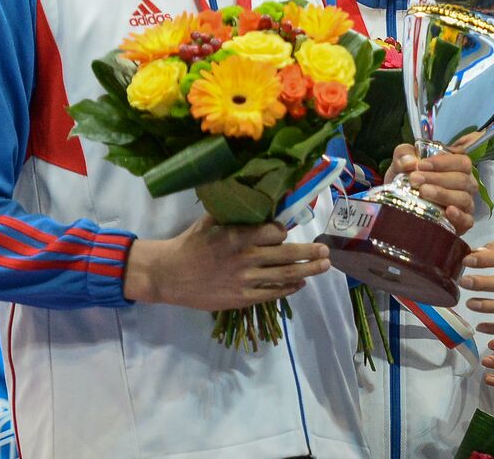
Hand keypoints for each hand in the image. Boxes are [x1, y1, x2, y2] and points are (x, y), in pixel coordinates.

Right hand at [123, 214, 329, 309]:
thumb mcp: (211, 221)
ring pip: (285, 275)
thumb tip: (257, 196)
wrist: (167, 275)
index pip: (275, 232)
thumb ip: (235, 212)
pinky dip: (289, 288)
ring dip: (308, 270)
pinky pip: (272, 293)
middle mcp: (246, 258)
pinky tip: (300, 283)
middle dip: (311, 252)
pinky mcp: (242, 298)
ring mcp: (245, 280)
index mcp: (239, 236)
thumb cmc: (190, 243)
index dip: (283, 231)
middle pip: (288, 254)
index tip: (285, 232)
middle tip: (326, 250)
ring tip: (324, 265)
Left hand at [386, 143, 477, 235]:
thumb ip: (403, 154)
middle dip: (437, 178)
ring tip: (423, 192)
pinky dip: (459, 215)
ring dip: (443, 194)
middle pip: (461, 179)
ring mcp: (466, 204)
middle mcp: (466, 184)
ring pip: (463, 198)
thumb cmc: (407, 180)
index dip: (443, 162)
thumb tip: (410, 162)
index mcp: (457, 166)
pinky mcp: (462, 223)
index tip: (421, 165)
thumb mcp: (401, 163)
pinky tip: (448, 211)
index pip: (461, 161)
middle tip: (415, 180)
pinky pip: (466, 220)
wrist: (398, 206)